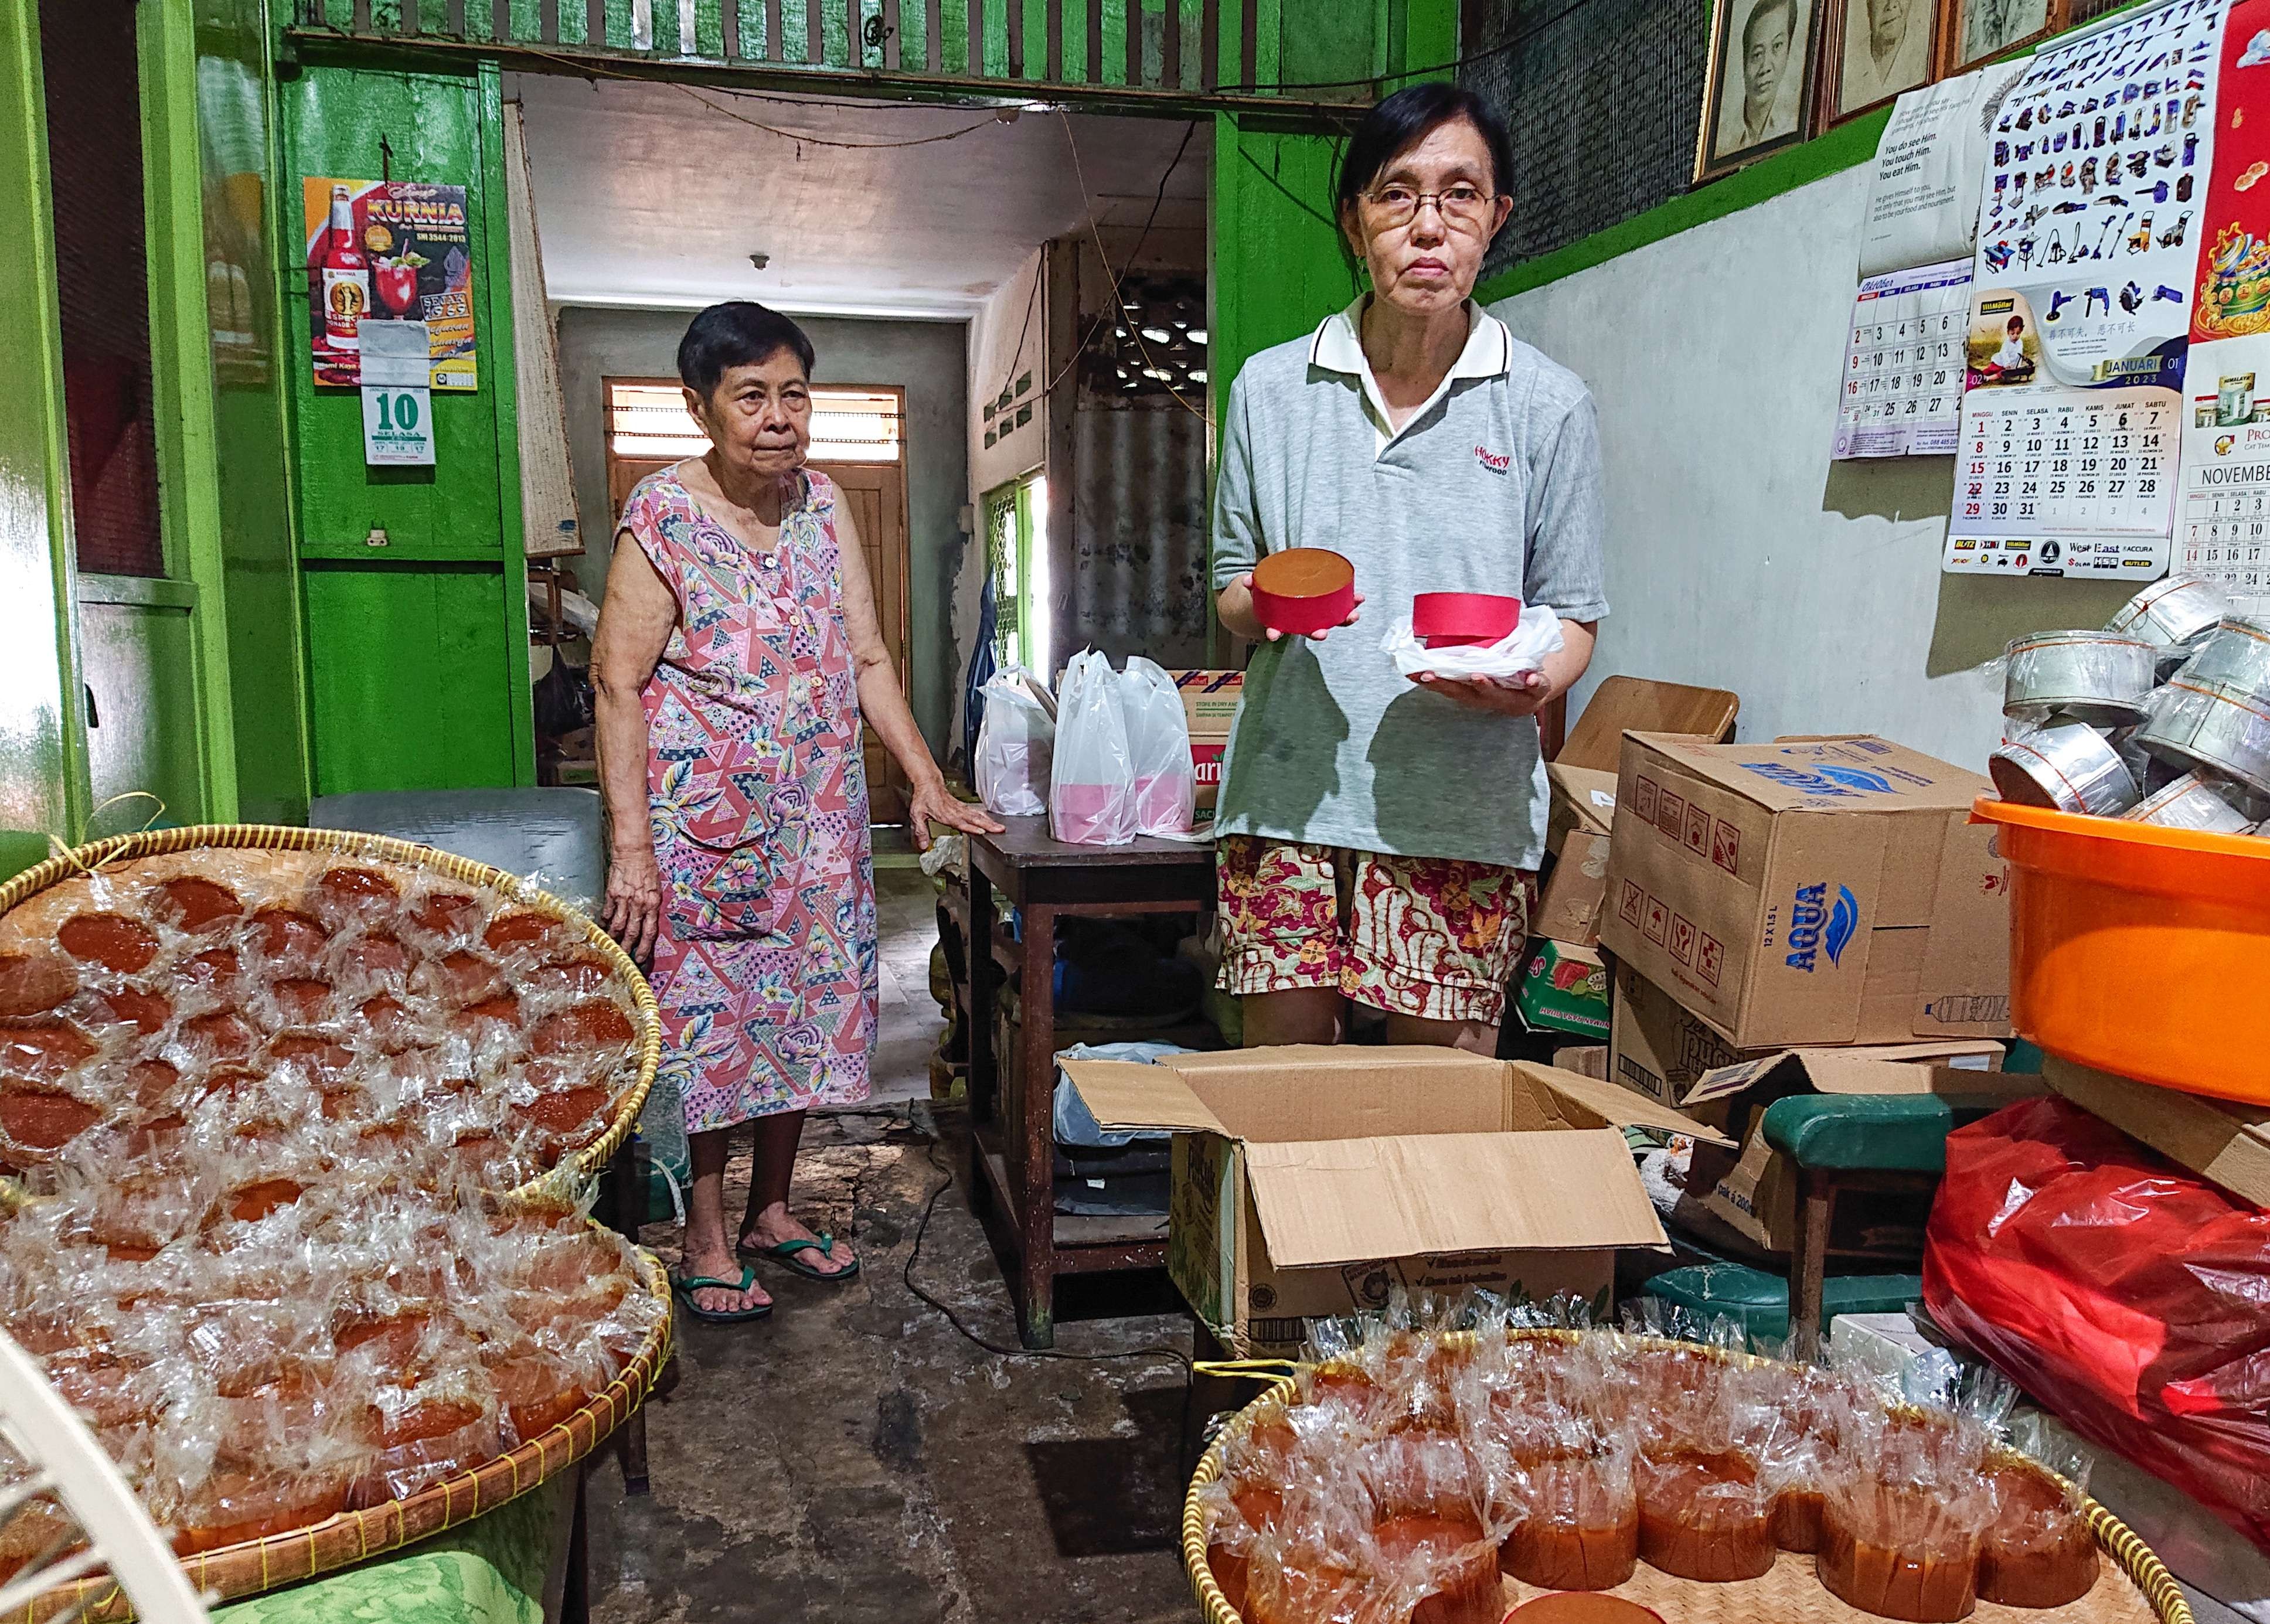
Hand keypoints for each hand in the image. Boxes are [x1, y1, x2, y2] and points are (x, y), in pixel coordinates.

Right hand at [602, 845, 663, 967]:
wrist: (634, 852)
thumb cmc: (648, 869)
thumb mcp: (657, 888)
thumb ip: (652, 906)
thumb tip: (647, 922)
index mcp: (653, 904)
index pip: (649, 931)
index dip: (644, 947)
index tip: (640, 958)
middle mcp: (639, 904)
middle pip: (632, 932)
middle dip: (627, 947)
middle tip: (622, 957)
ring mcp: (624, 900)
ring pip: (617, 925)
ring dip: (613, 938)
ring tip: (610, 947)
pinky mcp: (611, 894)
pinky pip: (606, 912)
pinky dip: (603, 922)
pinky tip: (601, 929)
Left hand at [907, 776, 1002, 851]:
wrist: (928, 782)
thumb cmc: (923, 797)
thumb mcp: (916, 814)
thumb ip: (920, 830)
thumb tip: (923, 844)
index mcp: (945, 814)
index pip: (960, 822)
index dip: (971, 827)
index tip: (982, 831)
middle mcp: (955, 811)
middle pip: (974, 818)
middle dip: (988, 824)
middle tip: (999, 830)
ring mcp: (960, 808)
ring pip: (977, 814)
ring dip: (990, 821)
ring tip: (1000, 827)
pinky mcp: (962, 806)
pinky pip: (975, 811)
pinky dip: (985, 816)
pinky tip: (990, 820)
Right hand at [1236, 572, 1363, 643]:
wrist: (1284, 603)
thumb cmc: (1274, 598)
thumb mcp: (1263, 592)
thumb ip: (1255, 586)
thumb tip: (1247, 581)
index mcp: (1285, 621)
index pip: (1278, 630)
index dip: (1275, 633)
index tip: (1272, 635)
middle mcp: (1302, 624)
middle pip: (1310, 631)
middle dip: (1317, 633)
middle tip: (1321, 633)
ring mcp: (1317, 618)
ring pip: (1330, 623)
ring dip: (1343, 620)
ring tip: (1354, 614)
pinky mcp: (1328, 609)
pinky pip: (1340, 610)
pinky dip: (1350, 605)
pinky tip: (1359, 599)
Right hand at [1406, 667, 1556, 715]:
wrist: (1539, 682)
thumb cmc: (1503, 669)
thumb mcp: (1483, 664)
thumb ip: (1464, 655)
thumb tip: (1433, 633)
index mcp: (1473, 693)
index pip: (1449, 688)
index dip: (1431, 682)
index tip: (1414, 673)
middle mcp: (1489, 700)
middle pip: (1466, 694)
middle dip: (1448, 685)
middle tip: (1431, 674)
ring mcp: (1512, 699)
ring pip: (1497, 695)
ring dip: (1486, 687)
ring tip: (1477, 676)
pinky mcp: (1536, 693)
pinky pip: (1536, 688)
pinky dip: (1534, 683)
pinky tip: (1531, 678)